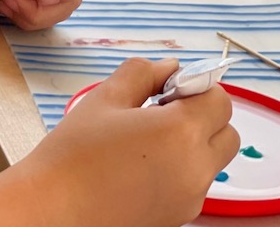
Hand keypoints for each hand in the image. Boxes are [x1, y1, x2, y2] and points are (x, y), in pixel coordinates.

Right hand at [19, 58, 238, 226]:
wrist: (52, 210)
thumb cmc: (72, 156)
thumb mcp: (104, 99)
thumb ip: (143, 74)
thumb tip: (170, 67)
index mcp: (180, 133)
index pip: (220, 100)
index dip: (196, 87)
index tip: (168, 88)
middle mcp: (195, 169)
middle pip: (227, 132)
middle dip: (203, 116)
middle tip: (161, 111)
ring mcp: (189, 198)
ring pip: (213, 160)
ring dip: (193, 143)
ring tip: (145, 140)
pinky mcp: (178, 218)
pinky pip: (194, 184)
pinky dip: (180, 169)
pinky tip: (138, 164)